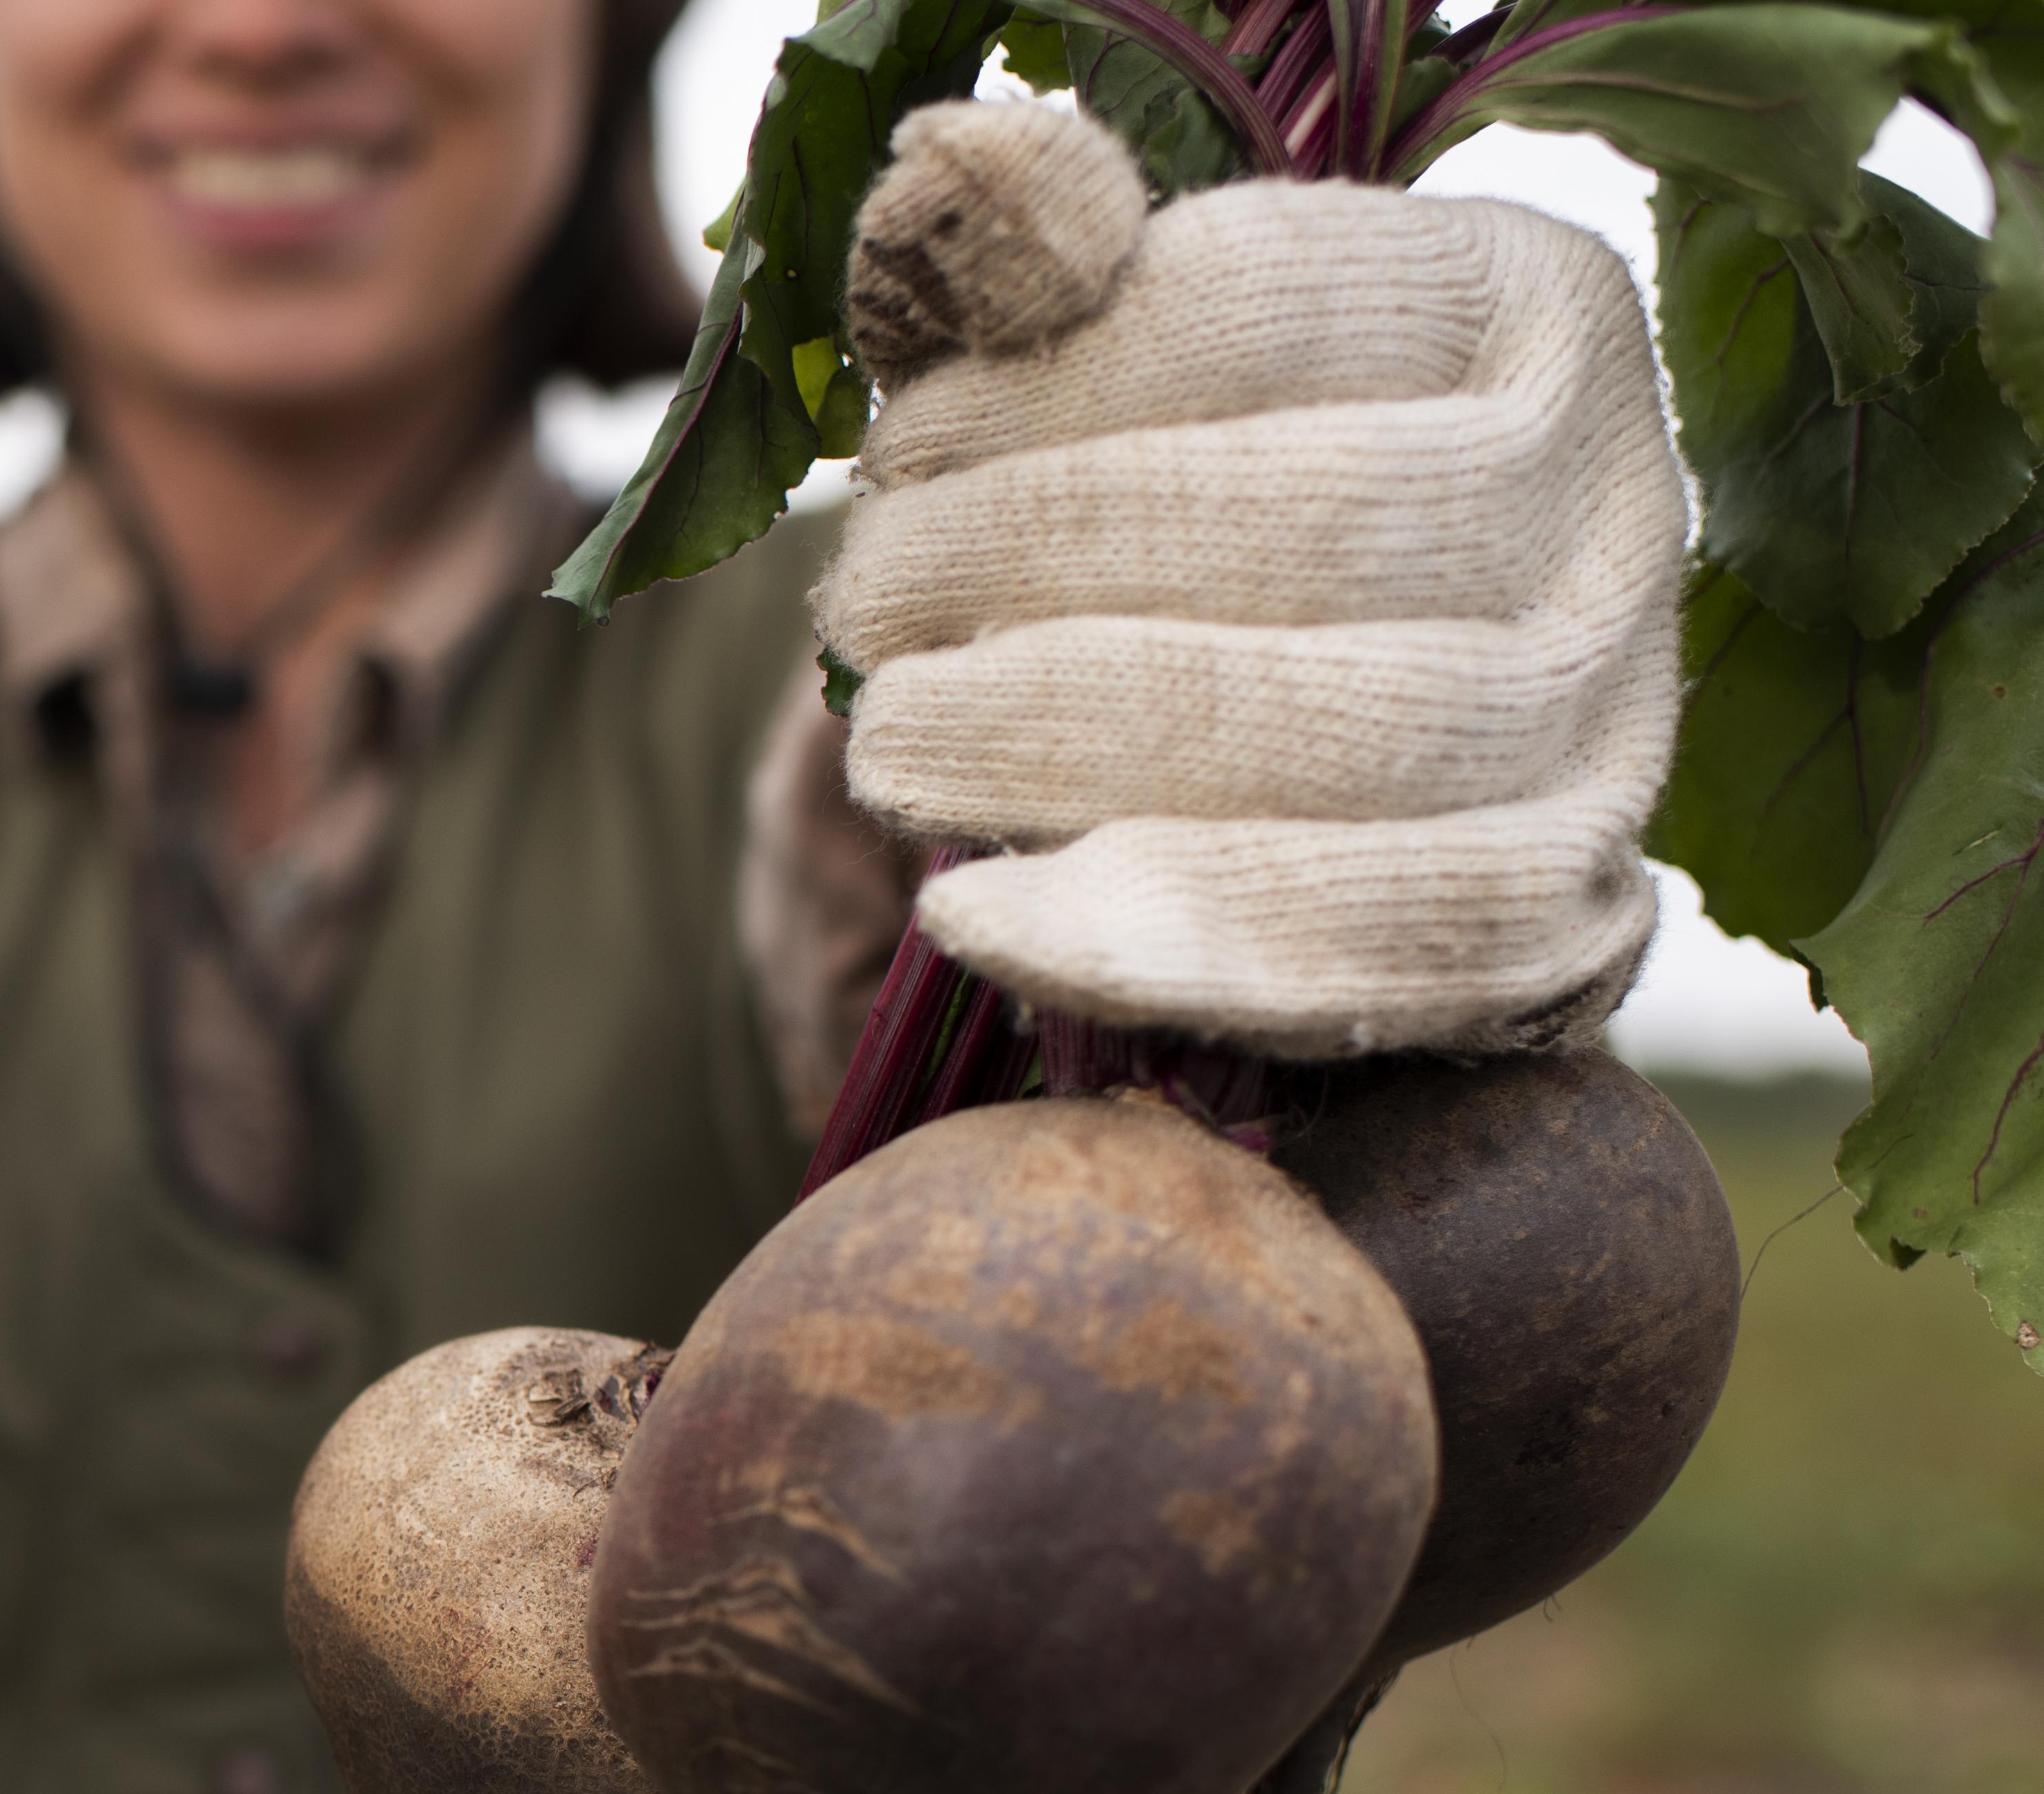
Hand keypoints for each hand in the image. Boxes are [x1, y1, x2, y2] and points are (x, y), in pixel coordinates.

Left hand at [813, 103, 1686, 1057]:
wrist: (1240, 791)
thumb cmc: (1139, 539)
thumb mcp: (1064, 385)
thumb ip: (1019, 270)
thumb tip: (956, 165)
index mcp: (1522, 304)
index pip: (1271, 309)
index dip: (1050, 385)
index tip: (898, 451)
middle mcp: (1612, 501)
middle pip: (1316, 523)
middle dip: (1040, 565)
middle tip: (862, 606)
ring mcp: (1611, 723)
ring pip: (1354, 735)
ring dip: (1069, 742)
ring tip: (891, 741)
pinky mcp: (1558, 914)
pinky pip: (1368, 947)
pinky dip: (1146, 934)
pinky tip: (971, 911)